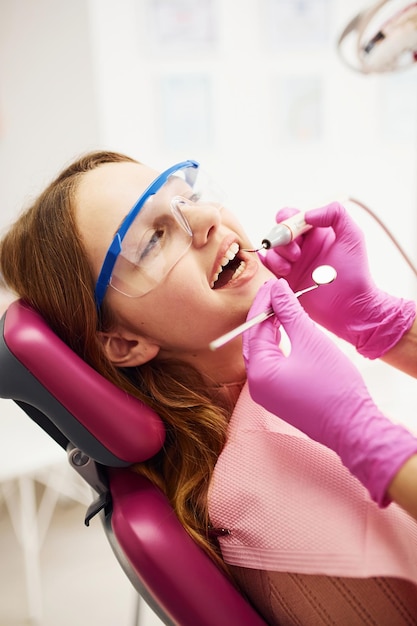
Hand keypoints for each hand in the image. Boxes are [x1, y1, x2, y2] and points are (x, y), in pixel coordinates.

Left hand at [242, 278, 416, 505]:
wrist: (353, 426)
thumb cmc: (333, 386)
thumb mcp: (310, 340)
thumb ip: (290, 312)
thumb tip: (277, 289)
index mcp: (258, 371)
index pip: (254, 328)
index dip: (264, 303)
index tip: (273, 284)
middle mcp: (256, 384)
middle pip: (254, 340)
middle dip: (264, 314)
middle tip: (276, 292)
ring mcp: (267, 393)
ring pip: (263, 352)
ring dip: (271, 329)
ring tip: (282, 306)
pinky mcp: (279, 396)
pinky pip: (272, 364)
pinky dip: (278, 345)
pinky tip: (286, 332)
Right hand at [261, 202, 415, 357]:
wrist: (349, 307)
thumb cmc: (355, 273)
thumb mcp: (352, 237)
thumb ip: (335, 215)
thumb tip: (308, 214)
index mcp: (316, 232)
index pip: (293, 216)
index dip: (288, 220)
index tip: (296, 233)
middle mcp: (301, 246)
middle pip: (278, 232)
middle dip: (281, 239)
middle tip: (295, 254)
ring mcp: (291, 263)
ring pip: (271, 250)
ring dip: (277, 256)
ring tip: (290, 268)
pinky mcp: (284, 280)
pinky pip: (267, 268)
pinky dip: (268, 267)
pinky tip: (281, 273)